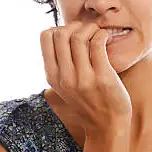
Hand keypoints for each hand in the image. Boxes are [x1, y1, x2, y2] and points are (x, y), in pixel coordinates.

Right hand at [40, 21, 131, 135]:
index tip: (72, 33)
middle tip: (87, 30)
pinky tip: (105, 39)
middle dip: (75, 25)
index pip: (45, 37)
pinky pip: (97, 44)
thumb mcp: (64, 85)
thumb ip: (60, 63)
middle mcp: (64, 77)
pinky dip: (101, 35)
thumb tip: (59, 32)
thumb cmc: (88, 100)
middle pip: (61, 34)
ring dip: (90, 28)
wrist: (107, 126)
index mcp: (52, 76)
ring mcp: (82, 78)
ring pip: (78, 37)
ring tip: (97, 33)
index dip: (59, 27)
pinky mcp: (102, 78)